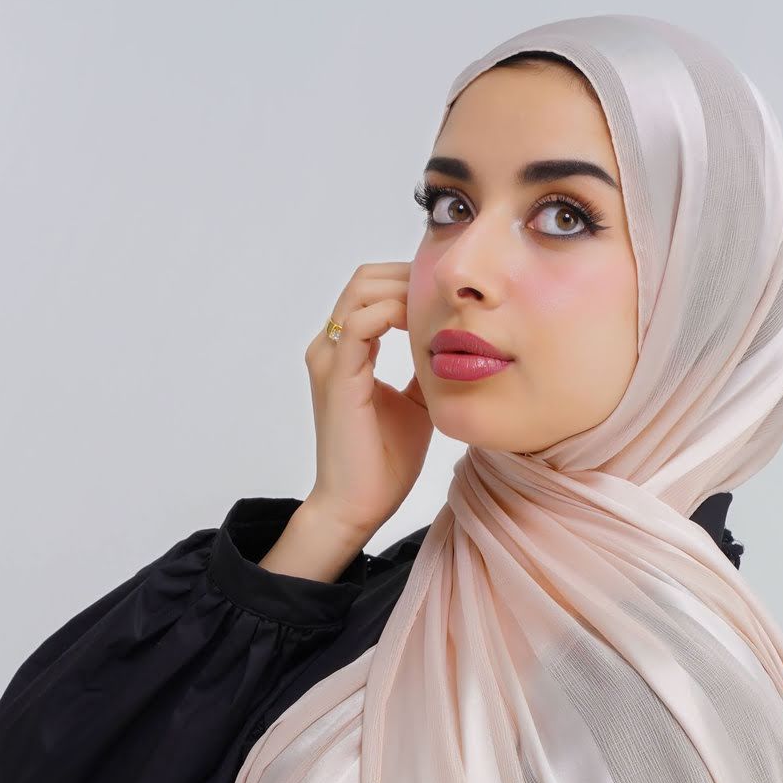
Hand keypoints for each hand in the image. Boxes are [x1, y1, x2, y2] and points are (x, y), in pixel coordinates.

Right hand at [299, 262, 430, 542]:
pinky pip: (362, 323)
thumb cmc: (383, 463)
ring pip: (361, 291)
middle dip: (408, 276)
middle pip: (365, 280)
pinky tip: (421, 327)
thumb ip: (424, 371)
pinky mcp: (338, 376)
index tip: (447, 295)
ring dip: (403, 290)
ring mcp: (330, 359)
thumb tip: (452, 348)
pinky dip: (393, 312)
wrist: (359, 506)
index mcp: (345, 353)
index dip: (408, 283)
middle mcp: (331, 349)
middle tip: (448, 293)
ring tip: (438, 308)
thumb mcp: (416, 404)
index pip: (372, 292)